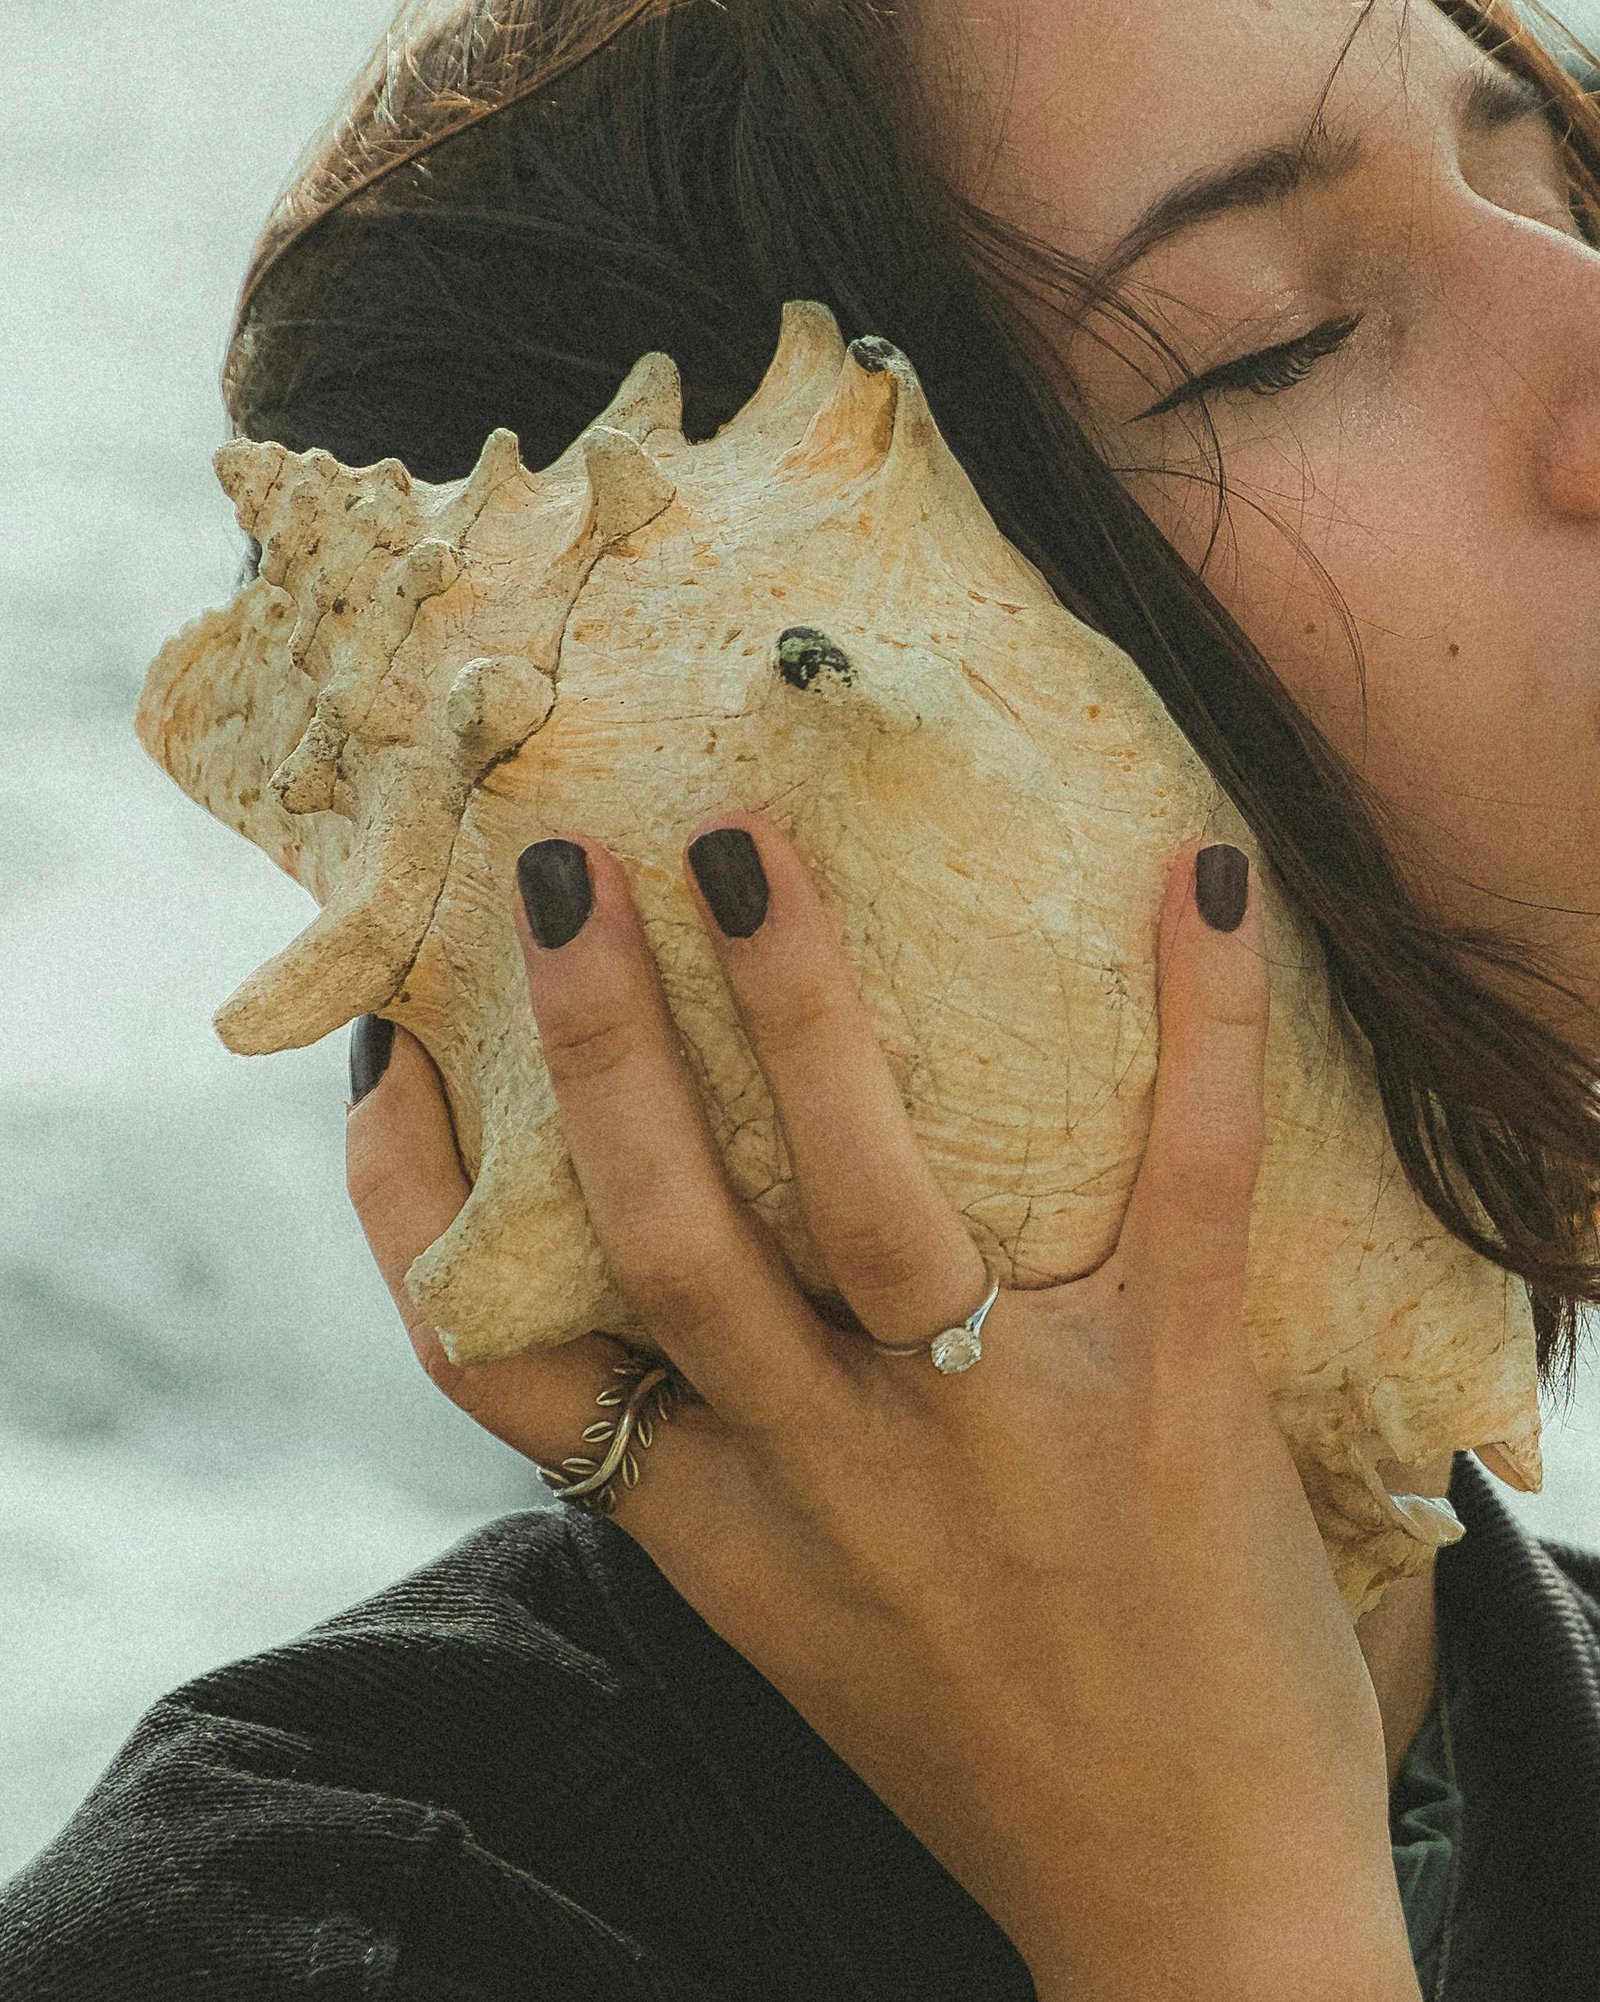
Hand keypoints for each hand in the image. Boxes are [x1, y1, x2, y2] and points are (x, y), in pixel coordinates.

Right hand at [346, 815, 1419, 1998]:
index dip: (408, 1202)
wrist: (1191, 1908)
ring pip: (855, 1185)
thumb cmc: (983, 1742)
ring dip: (793, 998)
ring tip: (742, 845)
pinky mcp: (1170, 1399)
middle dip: (591, 1038)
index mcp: (717, 1532)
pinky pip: (1184, 1178)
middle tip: (560, 867)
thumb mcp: (801, 1618)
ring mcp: (993, 1434)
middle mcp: (825, 1475)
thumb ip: (727, 1469)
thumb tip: (672, 1274)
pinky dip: (1199, 1024)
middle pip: (659, 1228)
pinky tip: (1200, 885)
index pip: (498, 1361)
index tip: (389, 1057)